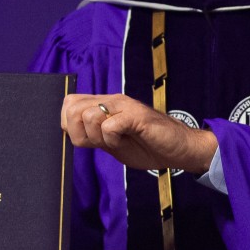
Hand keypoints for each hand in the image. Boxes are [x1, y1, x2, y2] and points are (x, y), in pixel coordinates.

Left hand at [62, 94, 216, 173]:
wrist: (179, 149)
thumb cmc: (146, 146)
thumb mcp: (112, 142)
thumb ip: (93, 135)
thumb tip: (70, 133)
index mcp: (105, 104)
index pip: (69, 104)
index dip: (70, 126)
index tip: (88, 140)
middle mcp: (112, 100)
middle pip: (73, 109)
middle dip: (80, 133)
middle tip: (100, 143)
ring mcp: (124, 106)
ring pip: (88, 116)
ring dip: (97, 137)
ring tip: (115, 141)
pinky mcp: (136, 116)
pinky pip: (109, 126)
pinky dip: (111, 140)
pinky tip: (123, 141)